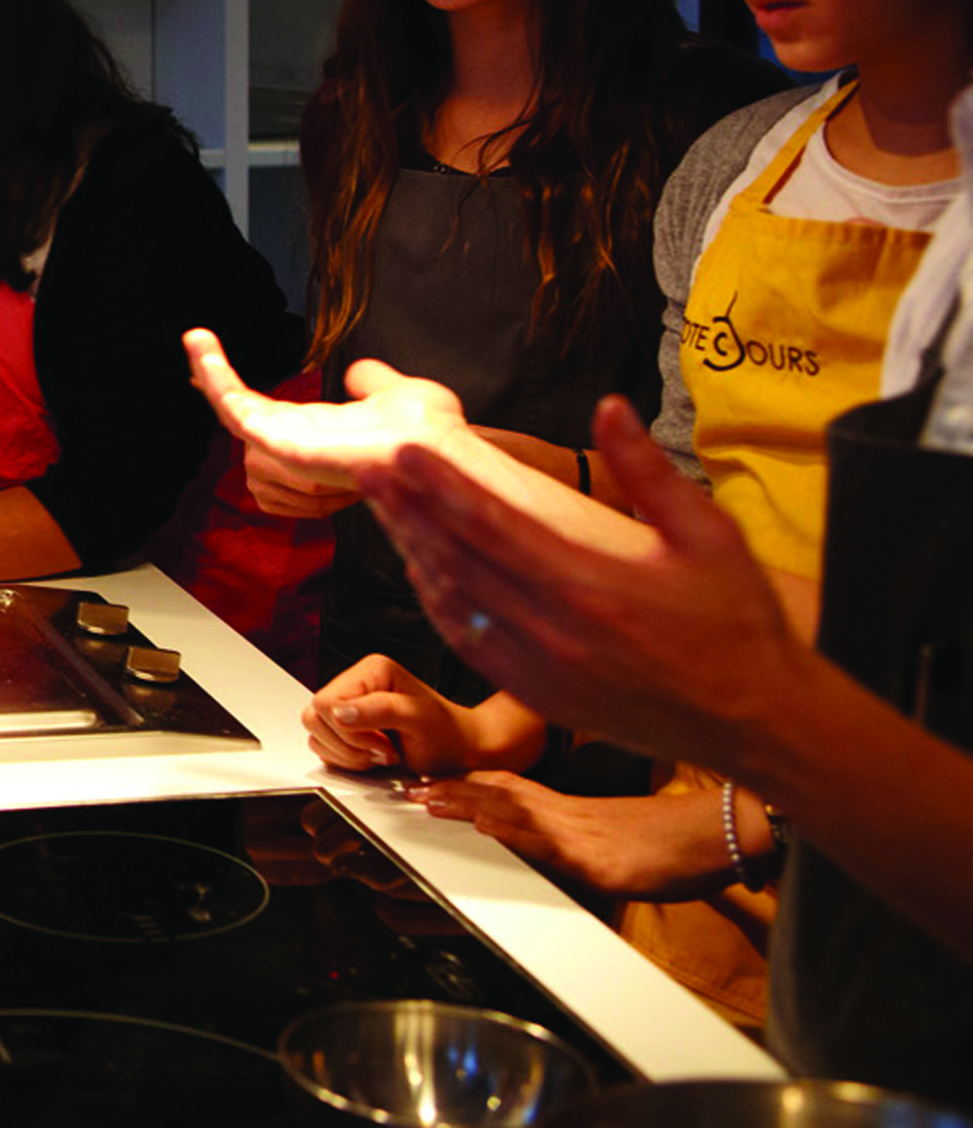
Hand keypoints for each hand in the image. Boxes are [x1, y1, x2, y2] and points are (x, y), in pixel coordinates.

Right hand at [184, 329, 467, 510]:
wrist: (435, 446)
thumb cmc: (425, 433)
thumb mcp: (395, 392)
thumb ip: (371, 381)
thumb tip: (356, 372)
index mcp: (316, 430)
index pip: (261, 409)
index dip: (234, 383)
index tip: (210, 354)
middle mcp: (296, 442)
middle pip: (238, 410)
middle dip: (211, 375)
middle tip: (196, 337)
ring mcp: (286, 446)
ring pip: (232, 411)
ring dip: (213, 374)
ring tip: (199, 341)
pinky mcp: (281, 444)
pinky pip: (237, 415)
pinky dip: (217, 381)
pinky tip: (204, 350)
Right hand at [304, 656, 499, 775]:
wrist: (460, 751)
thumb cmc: (448, 734)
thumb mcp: (419, 719)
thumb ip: (380, 710)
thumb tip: (340, 711)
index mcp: (370, 671)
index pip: (327, 703)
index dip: (350, 731)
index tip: (384, 742)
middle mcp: (355, 684)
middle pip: (315, 718)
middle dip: (349, 744)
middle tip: (384, 749)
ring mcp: (347, 705)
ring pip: (315, 733)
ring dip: (347, 754)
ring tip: (380, 752)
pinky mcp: (343, 727)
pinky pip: (321, 745)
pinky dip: (344, 759)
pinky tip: (371, 756)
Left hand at [359, 393, 810, 774]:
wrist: (756, 720)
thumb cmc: (737, 623)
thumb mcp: (710, 534)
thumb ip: (650, 470)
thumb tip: (610, 407)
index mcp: (589, 585)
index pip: (491, 525)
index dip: (438, 487)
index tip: (401, 453)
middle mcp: (553, 628)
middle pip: (456, 559)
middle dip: (408, 510)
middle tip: (370, 470)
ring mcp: (539, 666)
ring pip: (452, 601)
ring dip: (414, 551)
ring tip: (386, 509)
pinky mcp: (536, 692)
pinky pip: (466, 641)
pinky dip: (437, 602)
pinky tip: (422, 570)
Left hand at [411, 772, 731, 902]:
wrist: (728, 836)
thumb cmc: (680, 843)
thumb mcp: (618, 844)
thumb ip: (580, 844)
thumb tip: (564, 853)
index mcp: (572, 812)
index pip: (508, 790)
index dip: (464, 785)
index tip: (425, 783)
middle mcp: (571, 815)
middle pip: (500, 793)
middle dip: (450, 790)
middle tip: (405, 788)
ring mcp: (585, 834)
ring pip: (516, 810)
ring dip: (468, 803)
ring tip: (426, 799)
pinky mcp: (605, 860)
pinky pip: (554, 844)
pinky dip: (519, 834)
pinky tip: (490, 827)